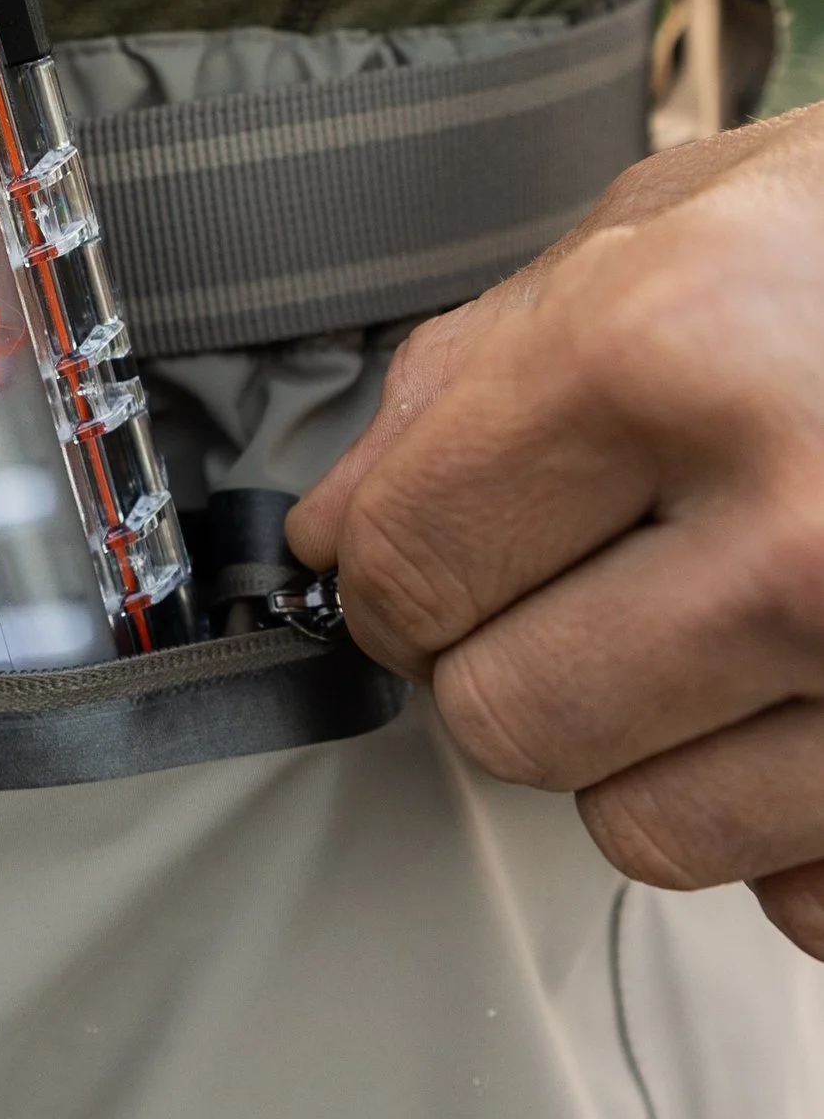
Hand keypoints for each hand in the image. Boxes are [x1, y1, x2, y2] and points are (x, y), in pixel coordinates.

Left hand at [288, 105, 823, 955]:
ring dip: (666, 749)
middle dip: (524, 659)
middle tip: (608, 581)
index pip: (406, 567)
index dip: (398, 570)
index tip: (434, 557)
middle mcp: (802, 534)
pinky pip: (809, 899)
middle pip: (506, 721)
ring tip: (746, 624)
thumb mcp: (683, 220)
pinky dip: (805, 824)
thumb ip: (482, 374)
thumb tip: (342, 523)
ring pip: (646, 833)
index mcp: (677, 355)